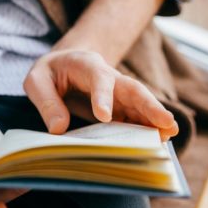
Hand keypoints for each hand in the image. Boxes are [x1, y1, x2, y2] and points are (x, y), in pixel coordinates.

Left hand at [23, 49, 178, 140]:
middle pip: (132, 89)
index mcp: (86, 64)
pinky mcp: (120, 108)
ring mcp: (117, 93)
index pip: (99, 78)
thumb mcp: (37, 80)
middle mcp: (108, 77)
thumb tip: (59, 129)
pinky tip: (158, 142)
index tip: (104, 116)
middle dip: (149, 106)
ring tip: (169, 135)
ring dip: (155, 120)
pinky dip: (147, 129)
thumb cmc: (49, 72)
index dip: (103, 96)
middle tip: (166, 122)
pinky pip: (135, 118)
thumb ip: (46, 101)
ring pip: (140, 104)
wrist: (62, 65)